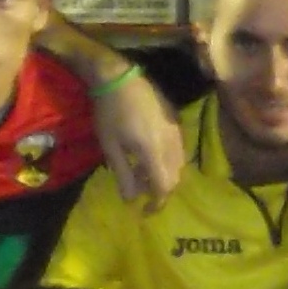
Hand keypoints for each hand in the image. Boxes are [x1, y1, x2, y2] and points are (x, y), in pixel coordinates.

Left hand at [91, 73, 186, 208]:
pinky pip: (178, 150)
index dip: (156, 203)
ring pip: (178, 164)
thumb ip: (123, 175)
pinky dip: (167, 160)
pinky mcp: (176, 122)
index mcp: (153, 151)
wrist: (120, 77)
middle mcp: (171, 144)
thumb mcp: (110, 146)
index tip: (144, 211)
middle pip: (174, 178)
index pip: (163, 187)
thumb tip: (130, 199)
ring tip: (141, 170)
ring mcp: (176, 132)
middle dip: (159, 189)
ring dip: (163, 174)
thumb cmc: (109, 113)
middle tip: (140, 190)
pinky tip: (149, 153)